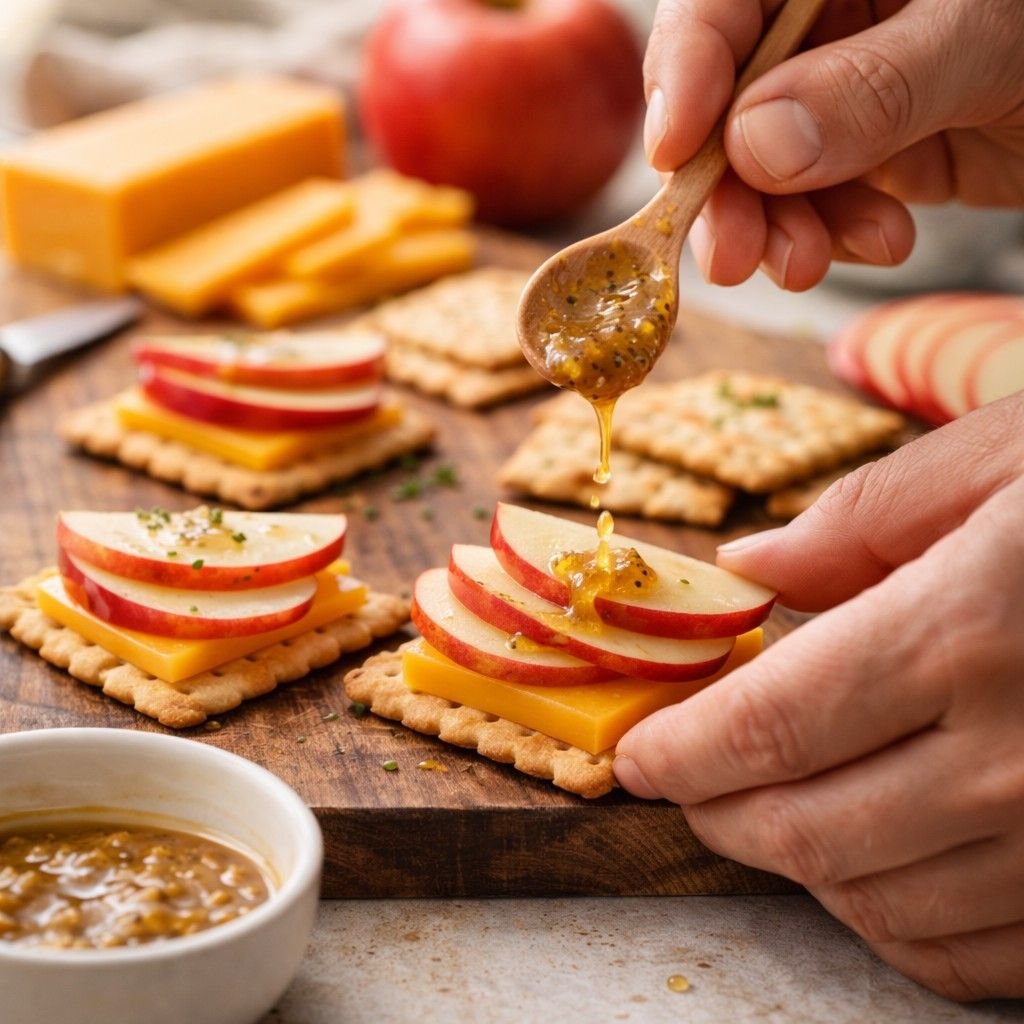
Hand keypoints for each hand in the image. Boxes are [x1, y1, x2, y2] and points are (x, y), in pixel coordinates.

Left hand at [614, 393, 1023, 999]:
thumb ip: (861, 520)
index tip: (637, 754)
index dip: (683, 750)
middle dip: (719, 811)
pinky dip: (896, 919)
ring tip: (765, 810)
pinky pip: (977, 952)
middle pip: (808, 827)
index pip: (771, 725)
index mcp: (971, 631)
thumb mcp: (1001, 460)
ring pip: (883, 903)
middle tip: (681, 778)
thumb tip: (754, 565)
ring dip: (798, 864)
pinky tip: (872, 864)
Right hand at [643, 0, 1023, 289]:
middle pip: (726, 100)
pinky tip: (883, 239)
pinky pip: (816, 200)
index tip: (676, 156)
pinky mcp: (865, 147)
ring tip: (812, 264)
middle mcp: (825, 16)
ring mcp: (840, 86)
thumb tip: (753, 145)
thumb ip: (874, 85)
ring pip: (762, 166)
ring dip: (780, 228)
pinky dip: (835, 234)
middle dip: (727, 186)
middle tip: (733, 257)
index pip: (724, 2)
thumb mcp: (993, 37)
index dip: (685, 74)